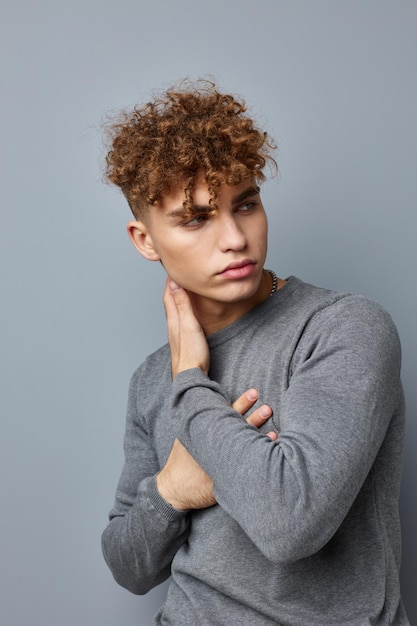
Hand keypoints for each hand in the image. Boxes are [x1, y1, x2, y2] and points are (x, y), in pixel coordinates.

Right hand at [156, 389, 275, 509]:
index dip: (242, 403)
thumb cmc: (182, 459)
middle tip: (268, 408)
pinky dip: (257, 462)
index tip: (254, 392)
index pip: (227, 414)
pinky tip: (269, 457)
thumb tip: (206, 398)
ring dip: (259, 440)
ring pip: (243, 449)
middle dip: (254, 418)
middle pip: (237, 429)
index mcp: (207, 432)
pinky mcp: (225, 481)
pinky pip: (244, 469)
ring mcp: (220, 464)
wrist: (174, 488)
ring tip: (274, 433)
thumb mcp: (187, 435)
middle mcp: (216, 447)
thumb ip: (198, 419)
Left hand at [163, 278, 208, 377]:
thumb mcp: (189, 326)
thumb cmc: (191, 355)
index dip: (170, 281)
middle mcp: (173, 326)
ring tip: (180, 289)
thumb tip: (175, 285)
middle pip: (169, 302)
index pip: (168, 295)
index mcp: (174, 320)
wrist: (190, 379)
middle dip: (171, 287)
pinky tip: (187, 315)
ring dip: (176, 298)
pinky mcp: (183, 342)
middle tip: (176, 275)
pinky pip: (180, 320)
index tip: (173, 268)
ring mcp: (177, 335)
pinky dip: (181, 311)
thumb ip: (183, 306)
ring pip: (174, 311)